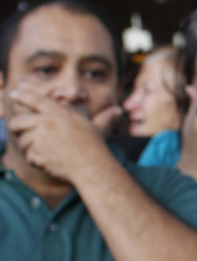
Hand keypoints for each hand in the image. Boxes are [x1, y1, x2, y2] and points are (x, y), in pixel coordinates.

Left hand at [6, 87, 120, 180]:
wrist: (91, 166)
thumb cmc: (96, 147)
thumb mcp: (99, 128)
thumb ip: (105, 117)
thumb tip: (118, 111)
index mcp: (59, 112)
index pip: (35, 99)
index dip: (23, 95)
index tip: (15, 94)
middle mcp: (47, 122)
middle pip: (17, 120)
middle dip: (15, 126)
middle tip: (19, 130)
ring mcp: (40, 138)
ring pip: (22, 140)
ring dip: (29, 146)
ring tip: (43, 150)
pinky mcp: (36, 153)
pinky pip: (28, 155)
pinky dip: (35, 159)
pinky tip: (48, 161)